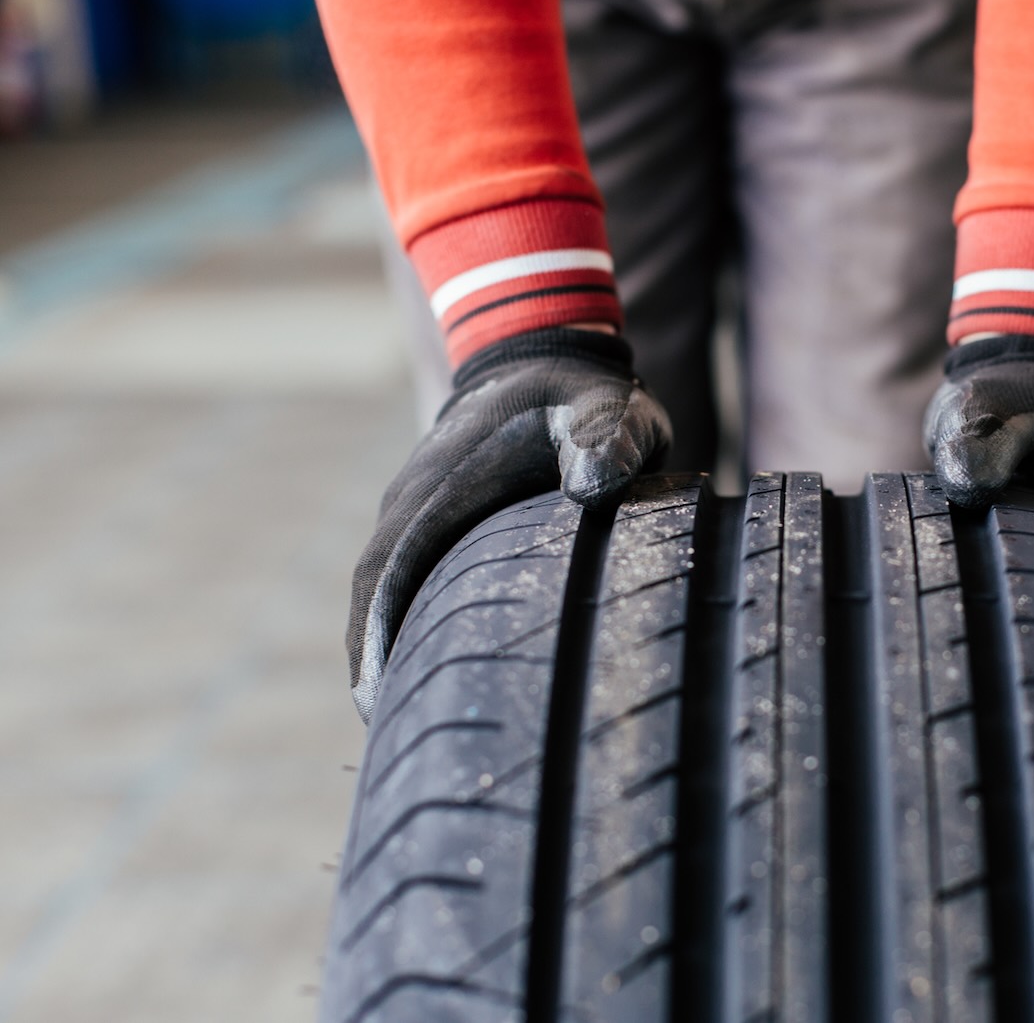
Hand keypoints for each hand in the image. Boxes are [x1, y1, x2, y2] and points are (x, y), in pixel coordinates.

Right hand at [347, 328, 670, 720]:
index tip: (376, 699)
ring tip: (398, 723)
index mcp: (448, 480)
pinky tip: (422, 672)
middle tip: (386, 734)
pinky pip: (402, 576)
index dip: (380, 632)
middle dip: (371, 659)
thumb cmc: (582, 394)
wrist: (543, 354)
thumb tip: (595, 481)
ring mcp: (416, 505)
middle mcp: (416, 496)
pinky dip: (399, 622)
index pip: (395, 565)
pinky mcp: (429, 516)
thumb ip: (609, 438)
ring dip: (380, 645)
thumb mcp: (610, 407)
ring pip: (382, 587)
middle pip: (374, 589)